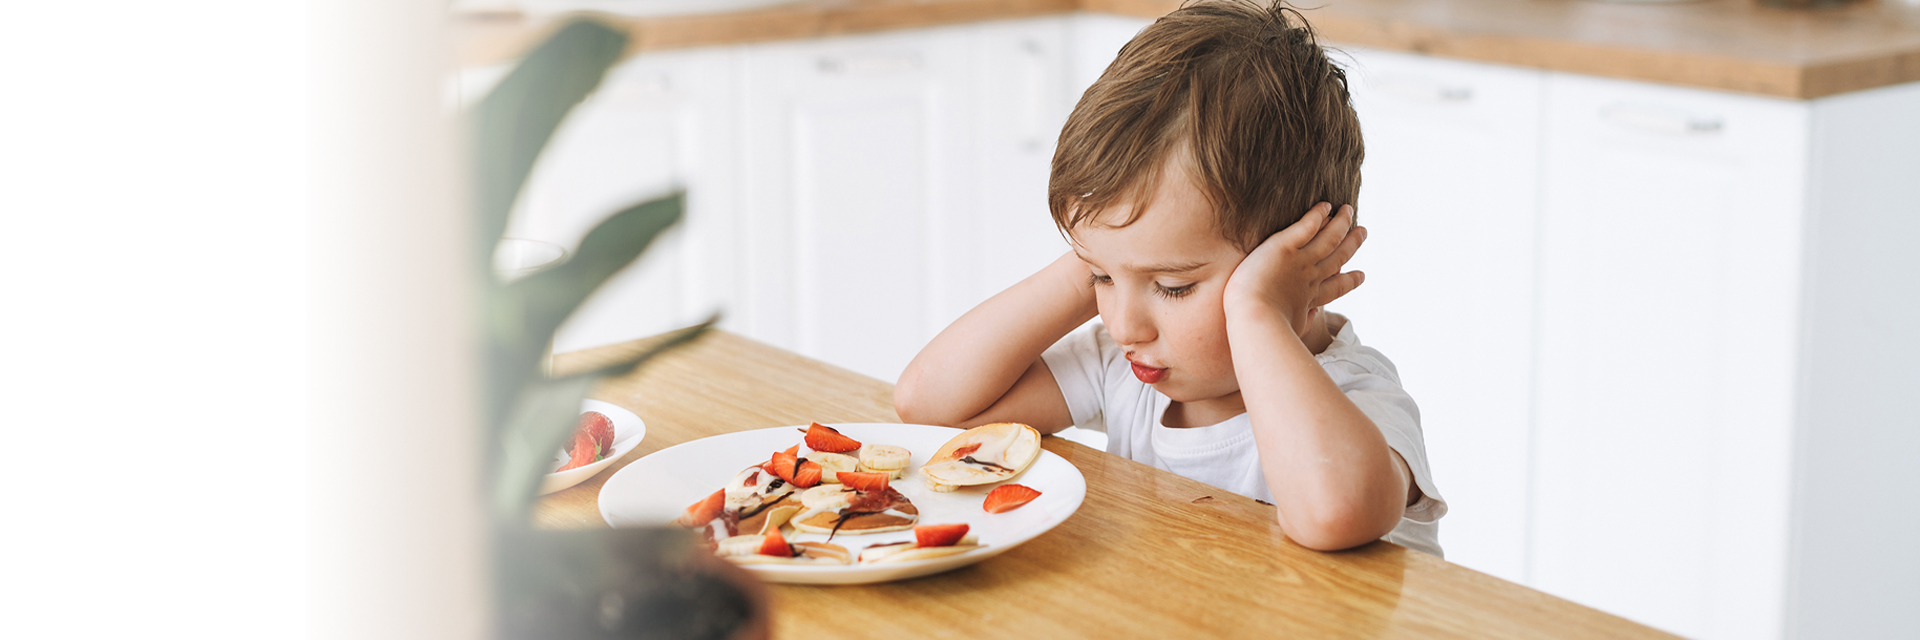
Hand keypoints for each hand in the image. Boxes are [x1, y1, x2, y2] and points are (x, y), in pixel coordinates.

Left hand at [1222, 203, 1366, 335]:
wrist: (1254, 320)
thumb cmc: (1263, 331)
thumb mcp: (1289, 330)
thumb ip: (1302, 322)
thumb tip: (1313, 315)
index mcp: (1308, 300)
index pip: (1334, 288)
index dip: (1349, 281)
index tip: (1361, 275)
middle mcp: (1309, 278)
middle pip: (1337, 256)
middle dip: (1351, 244)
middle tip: (1363, 232)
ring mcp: (1299, 261)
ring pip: (1327, 238)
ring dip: (1340, 223)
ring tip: (1348, 210)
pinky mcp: (1284, 247)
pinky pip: (1306, 226)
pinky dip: (1318, 215)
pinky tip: (1326, 205)